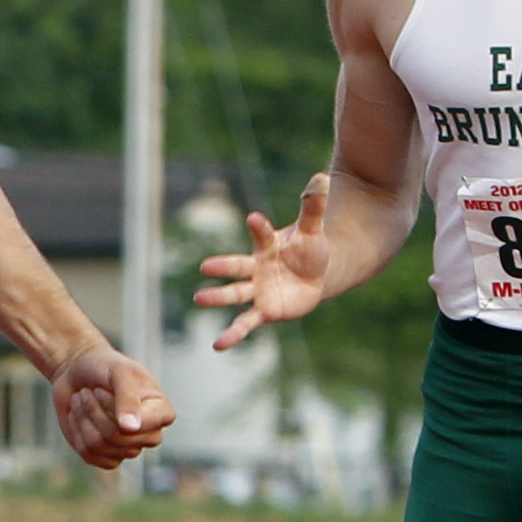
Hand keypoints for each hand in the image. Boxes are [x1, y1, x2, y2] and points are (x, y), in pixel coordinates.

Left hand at [52, 341, 170, 470]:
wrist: (77, 371)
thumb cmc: (104, 367)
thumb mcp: (120, 372)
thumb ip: (128, 397)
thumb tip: (131, 429)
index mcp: (162, 413)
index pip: (138, 427)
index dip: (112, 409)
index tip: (101, 388)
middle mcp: (150, 435)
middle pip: (116, 438)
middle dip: (94, 411)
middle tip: (89, 392)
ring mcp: (128, 448)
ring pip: (98, 446)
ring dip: (83, 418)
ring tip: (82, 399)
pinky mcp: (106, 456)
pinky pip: (89, 455)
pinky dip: (76, 431)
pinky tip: (78, 415)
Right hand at [194, 175, 334, 347]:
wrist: (312, 276)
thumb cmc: (308, 250)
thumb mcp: (313, 230)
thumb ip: (313, 207)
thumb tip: (322, 176)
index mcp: (267, 246)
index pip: (263, 235)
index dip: (259, 227)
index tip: (254, 218)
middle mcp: (256, 269)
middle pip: (238, 267)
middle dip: (223, 267)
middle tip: (206, 267)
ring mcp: (258, 291)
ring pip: (235, 294)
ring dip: (218, 297)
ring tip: (198, 299)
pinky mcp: (264, 311)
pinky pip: (245, 323)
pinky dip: (232, 334)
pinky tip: (218, 345)